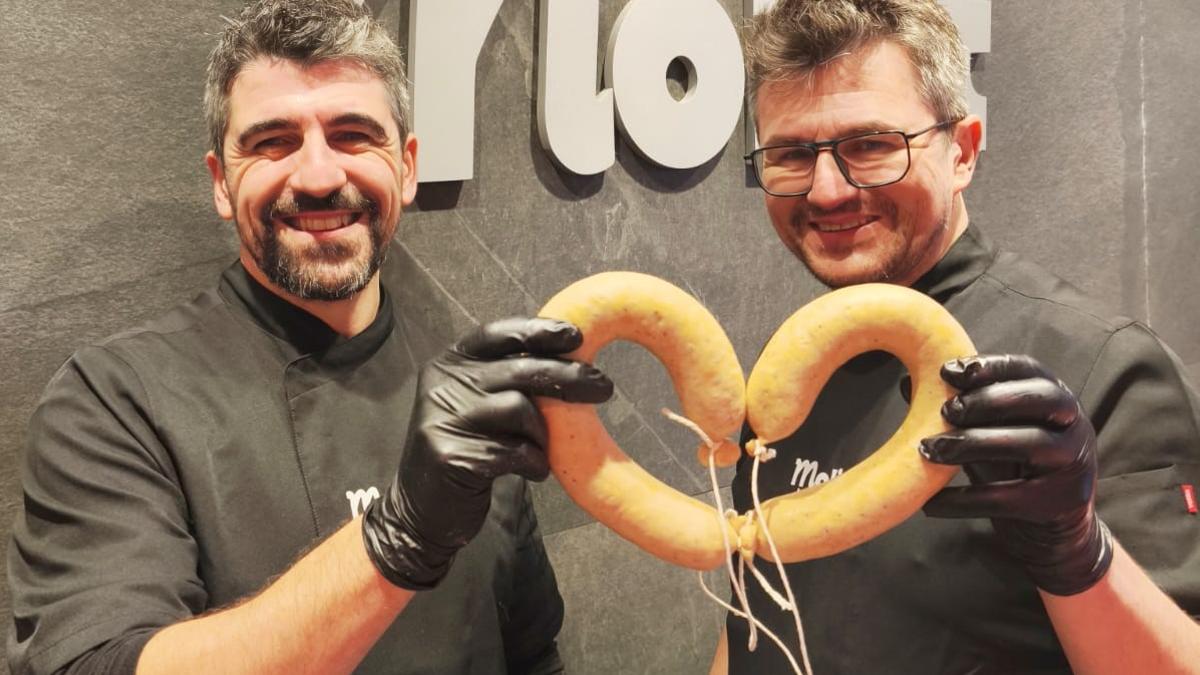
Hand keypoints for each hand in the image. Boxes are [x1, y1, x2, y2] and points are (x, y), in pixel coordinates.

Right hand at [362, 317, 612, 589]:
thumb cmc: (466, 450)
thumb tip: (572, 357)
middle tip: (604, 387)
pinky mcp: (450, 455)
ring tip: (540, 451)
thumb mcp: (479, 404)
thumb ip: (508, 380)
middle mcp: (443, 384)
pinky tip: (532, 471)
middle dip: (568, 377)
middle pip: (520, 369)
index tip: (577, 336)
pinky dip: (533, 462)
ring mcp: (443, 418)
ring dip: (542, 434)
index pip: (499, 333)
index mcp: (450, 363)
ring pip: (520, 410)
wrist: (423, 510)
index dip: (540, 331)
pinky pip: (514, 451)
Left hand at [919, 354, 1112, 595]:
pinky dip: (964, 500)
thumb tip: (905, 382)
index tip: (947, 371)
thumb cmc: (1013, 463)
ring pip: (1027, 443)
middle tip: (945, 411)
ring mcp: (1070, 463)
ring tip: (929, 450)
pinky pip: (1006, 497)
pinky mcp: (1056, 502)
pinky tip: (930, 503)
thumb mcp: (989, 429)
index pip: (1026, 368)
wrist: (1051, 528)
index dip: (988, 366)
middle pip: (1036, 399)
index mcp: (1054, 396)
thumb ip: (956, 406)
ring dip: (972, 443)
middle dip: (986, 400)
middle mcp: (1072, 424)